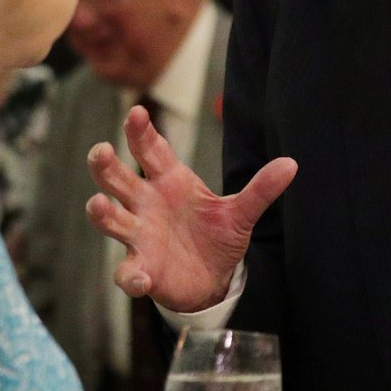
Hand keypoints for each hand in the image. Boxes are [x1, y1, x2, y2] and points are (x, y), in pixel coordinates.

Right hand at [86, 105, 296, 311]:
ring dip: (102, 213)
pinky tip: (138, 278)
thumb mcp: (241, 212)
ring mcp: (140, 235)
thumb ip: (261, 189)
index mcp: (169, 180)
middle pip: (118, 179)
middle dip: (105, 165)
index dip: (140, 131)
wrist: (214, 279)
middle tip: (100, 151)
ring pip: (112, 219)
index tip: (136, 112)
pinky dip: (130, 275)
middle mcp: (147, 203)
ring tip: (97, 205)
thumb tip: (292, 164)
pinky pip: (128, 272)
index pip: (150, 149)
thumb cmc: (217, 236)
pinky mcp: (142, 269)